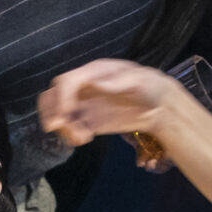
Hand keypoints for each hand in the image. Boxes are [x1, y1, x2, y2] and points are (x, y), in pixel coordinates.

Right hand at [38, 59, 179, 145]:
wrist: (159, 106)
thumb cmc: (151, 86)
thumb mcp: (139, 81)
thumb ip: (118, 82)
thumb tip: (94, 83)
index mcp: (92, 72)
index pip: (66, 82)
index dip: (61, 98)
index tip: (64, 116)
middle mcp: (83, 88)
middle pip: (53, 96)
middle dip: (52, 112)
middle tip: (62, 127)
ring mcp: (85, 105)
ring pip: (58, 114)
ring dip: (62, 127)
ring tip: (81, 136)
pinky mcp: (89, 121)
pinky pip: (70, 128)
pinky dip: (71, 135)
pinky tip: (85, 138)